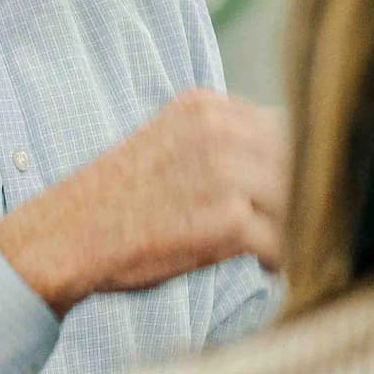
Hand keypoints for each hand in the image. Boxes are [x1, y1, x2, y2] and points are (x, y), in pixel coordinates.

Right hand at [0, 90, 286, 314]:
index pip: (285, 123)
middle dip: (305, 193)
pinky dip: (280, 259)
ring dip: (296, 226)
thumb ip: (223, 142)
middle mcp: (219, 131)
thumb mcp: (171, 144)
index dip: (298, 160)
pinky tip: (266, 266)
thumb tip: (289, 160)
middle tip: (307, 221)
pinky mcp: (228, 221)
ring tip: (283, 245)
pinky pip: (282, 241)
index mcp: (206, 107)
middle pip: (299, 158)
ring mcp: (226, 174)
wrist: (66, 238)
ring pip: (298, 199)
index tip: (303, 185)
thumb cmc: (119, 201)